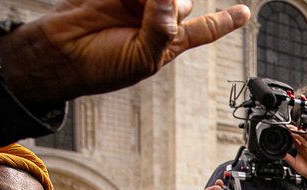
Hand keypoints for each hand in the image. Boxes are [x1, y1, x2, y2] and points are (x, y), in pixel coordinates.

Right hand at [0, 0, 250, 106]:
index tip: (245, 12)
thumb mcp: (142, 57)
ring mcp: (134, 1)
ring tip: (134, 5)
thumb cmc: (103, 66)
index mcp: (169, 42)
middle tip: (149, 9)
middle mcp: (155, 19)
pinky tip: (127, 1)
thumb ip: (160, 28)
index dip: (225, 21)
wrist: (61, 54)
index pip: (205, 30)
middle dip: (172, 5)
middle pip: (181, 1)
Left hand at [283, 131, 306, 185]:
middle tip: (286, 126)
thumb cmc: (306, 170)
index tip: (284, 130)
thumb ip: (288, 157)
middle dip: (293, 130)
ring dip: (296, 131)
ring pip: (303, 135)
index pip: (296, 138)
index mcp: (301, 148)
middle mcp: (306, 146)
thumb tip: (281, 154)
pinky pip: (305, 141)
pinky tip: (294, 134)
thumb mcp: (293, 162)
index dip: (290, 133)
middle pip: (300, 135)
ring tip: (289, 128)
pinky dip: (299, 137)